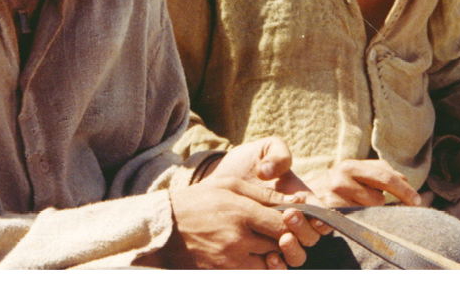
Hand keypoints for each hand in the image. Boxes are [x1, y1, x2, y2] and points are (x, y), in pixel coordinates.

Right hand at [161, 178, 320, 268]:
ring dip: (271, 256)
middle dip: (283, 239)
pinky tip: (249, 255)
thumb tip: (295, 200)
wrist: (164, 226)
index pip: (283, 224)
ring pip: (269, 265)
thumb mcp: (228, 184)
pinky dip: (256, 267)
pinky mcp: (223, 274)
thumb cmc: (198, 200)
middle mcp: (239, 240)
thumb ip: (263, 193)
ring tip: (262, 244)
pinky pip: (253, 275)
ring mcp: (231, 261)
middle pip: (280, 246)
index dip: (292, 223)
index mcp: (241, 213)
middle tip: (277, 231)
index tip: (289, 219)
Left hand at [203, 136, 332, 252]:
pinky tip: (269, 257)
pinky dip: (278, 265)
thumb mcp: (263, 149)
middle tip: (289, 215)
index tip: (312, 213)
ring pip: (298, 255)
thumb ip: (277, 154)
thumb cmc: (246, 164)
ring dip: (294, 249)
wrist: (218, 181)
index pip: (321, 214)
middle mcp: (293, 222)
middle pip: (311, 237)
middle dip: (304, 228)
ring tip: (282, 239)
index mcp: (301, 199)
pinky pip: (277, 266)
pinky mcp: (261, 249)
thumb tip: (270, 172)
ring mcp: (277, 237)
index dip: (323, 217)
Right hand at [304, 159, 424, 207]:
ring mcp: (338, 192)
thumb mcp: (350, 176)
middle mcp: (344, 174)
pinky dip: (364, 218)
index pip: (385, 172)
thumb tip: (406, 181)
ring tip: (361, 208)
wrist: (301, 201)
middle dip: (404, 193)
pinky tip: (356, 216)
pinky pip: (362, 216)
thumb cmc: (333, 190)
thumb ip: (375, 175)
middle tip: (416, 203)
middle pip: (384, 181)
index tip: (416, 198)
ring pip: (375, 203)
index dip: (404, 185)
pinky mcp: (334, 209)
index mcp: (351, 165)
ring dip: (376, 208)